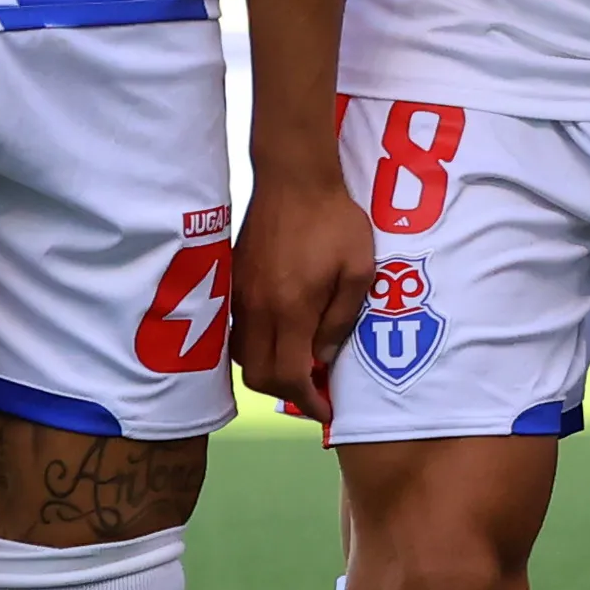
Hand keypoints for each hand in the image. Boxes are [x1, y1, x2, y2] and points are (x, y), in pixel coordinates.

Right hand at [226, 167, 374, 422]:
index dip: (307, 401)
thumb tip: (324, 359)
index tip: (325, 410)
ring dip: (269, 371)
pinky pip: (238, 333)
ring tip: (300, 365)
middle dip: (286, 392)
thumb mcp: (358, 271)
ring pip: (242, 357)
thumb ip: (341, 320)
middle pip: (258, 376)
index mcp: (291, 309)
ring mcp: (239, 297)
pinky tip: (282, 337)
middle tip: (315, 389)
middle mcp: (257, 309)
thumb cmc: (335, 221)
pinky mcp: (232, 283)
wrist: (293, 180)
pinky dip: (257, 348)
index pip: (288, 376)